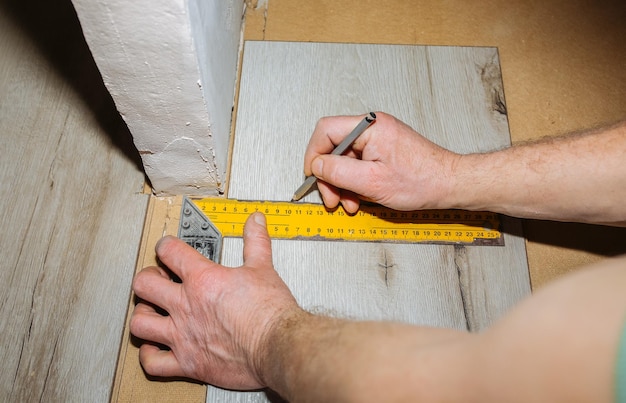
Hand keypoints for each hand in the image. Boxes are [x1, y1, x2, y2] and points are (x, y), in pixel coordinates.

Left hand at [130, 212, 298, 388]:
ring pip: (140, 323)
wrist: (277, 346)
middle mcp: (187, 306)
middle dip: (147, 278)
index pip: (170, 251)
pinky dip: (149, 354)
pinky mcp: (188, 363)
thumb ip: (255, 241)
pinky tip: (156, 347)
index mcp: (203, 279)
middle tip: (157, 278)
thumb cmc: (270, 312)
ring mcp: (184, 336)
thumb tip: (255, 221)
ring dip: (142, 315)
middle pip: (144, 284)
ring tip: (152, 312)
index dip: (165, 246)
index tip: (168, 249)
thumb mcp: (263, 268)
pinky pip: (153, 362)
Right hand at [304, 112, 459, 212]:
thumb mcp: (372, 181)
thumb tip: (317, 165)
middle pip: (334, 148)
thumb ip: (339, 171)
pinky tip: (359, 197)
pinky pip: (359, 164)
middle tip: (332, 198)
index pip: (325, 130)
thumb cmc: (421, 181)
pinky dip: (355, 182)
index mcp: (369, 127)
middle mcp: (373, 127)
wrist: (449, 184)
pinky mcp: (383, 150)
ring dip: (342, 184)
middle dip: (329, 176)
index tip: (312, 175)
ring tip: (349, 202)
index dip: (313, 154)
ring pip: (345, 159)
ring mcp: (378, 138)